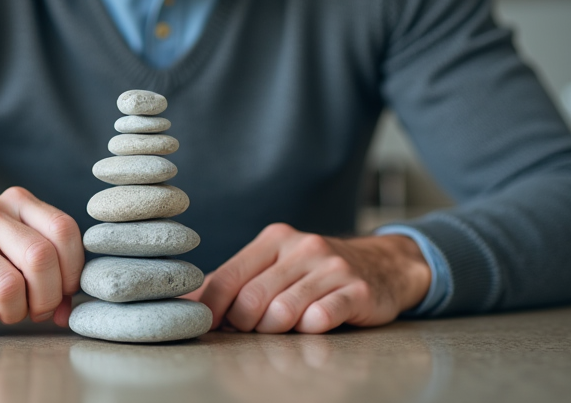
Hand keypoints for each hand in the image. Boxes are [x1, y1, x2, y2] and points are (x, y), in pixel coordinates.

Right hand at [0, 187, 83, 334]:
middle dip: (46, 297)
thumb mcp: (15, 253)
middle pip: (40, 257)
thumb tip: (67, 311)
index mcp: (16, 201)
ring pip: (9, 286)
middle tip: (37, 310)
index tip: (62, 291)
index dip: (72, 270)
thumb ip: (50, 271)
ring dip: (15, 313)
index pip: (63, 230)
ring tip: (7, 313)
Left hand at [190, 223, 430, 332]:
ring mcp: (332, 267)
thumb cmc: (316, 272)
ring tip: (285, 329)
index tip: (212, 327)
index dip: (213, 309)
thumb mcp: (276, 265)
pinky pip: (322, 317)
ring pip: (283, 312)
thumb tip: (187, 302)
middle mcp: (302, 247)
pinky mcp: (358, 290)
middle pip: (252, 299)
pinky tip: (313, 325)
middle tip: (254, 332)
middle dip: (245, 325)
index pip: (228, 276)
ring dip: (276, 331)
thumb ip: (235, 281)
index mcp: (274, 239)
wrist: (383, 265)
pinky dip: (310, 329)